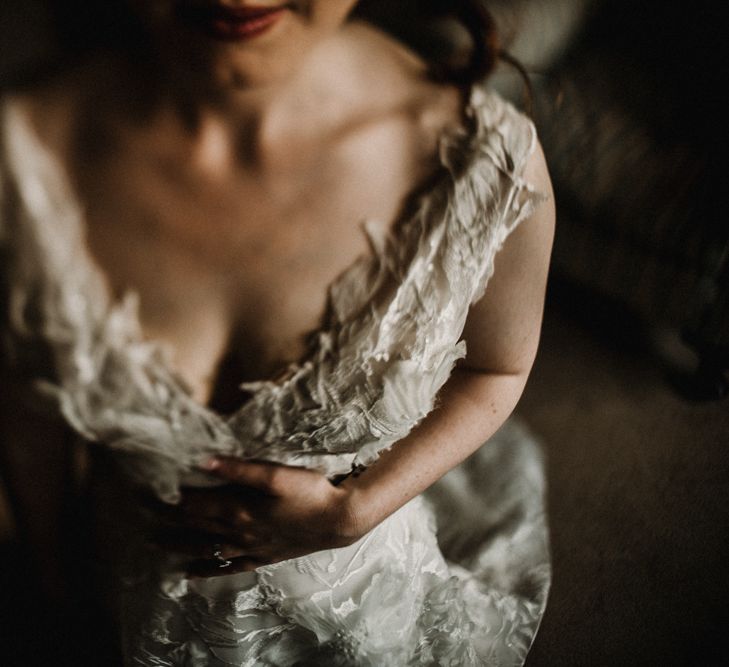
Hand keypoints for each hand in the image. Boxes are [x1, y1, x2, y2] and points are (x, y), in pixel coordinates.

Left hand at [153, 458, 364, 576]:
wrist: (338, 520)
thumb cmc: (310, 492)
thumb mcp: (276, 475)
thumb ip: (239, 470)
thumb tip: (204, 462)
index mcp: (240, 508)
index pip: (195, 504)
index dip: (171, 497)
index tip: (149, 490)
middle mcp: (239, 531)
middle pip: (195, 526)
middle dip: (167, 519)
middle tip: (142, 514)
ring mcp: (250, 547)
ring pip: (206, 547)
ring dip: (179, 545)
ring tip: (156, 543)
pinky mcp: (262, 556)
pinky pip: (227, 566)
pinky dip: (207, 569)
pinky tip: (191, 572)